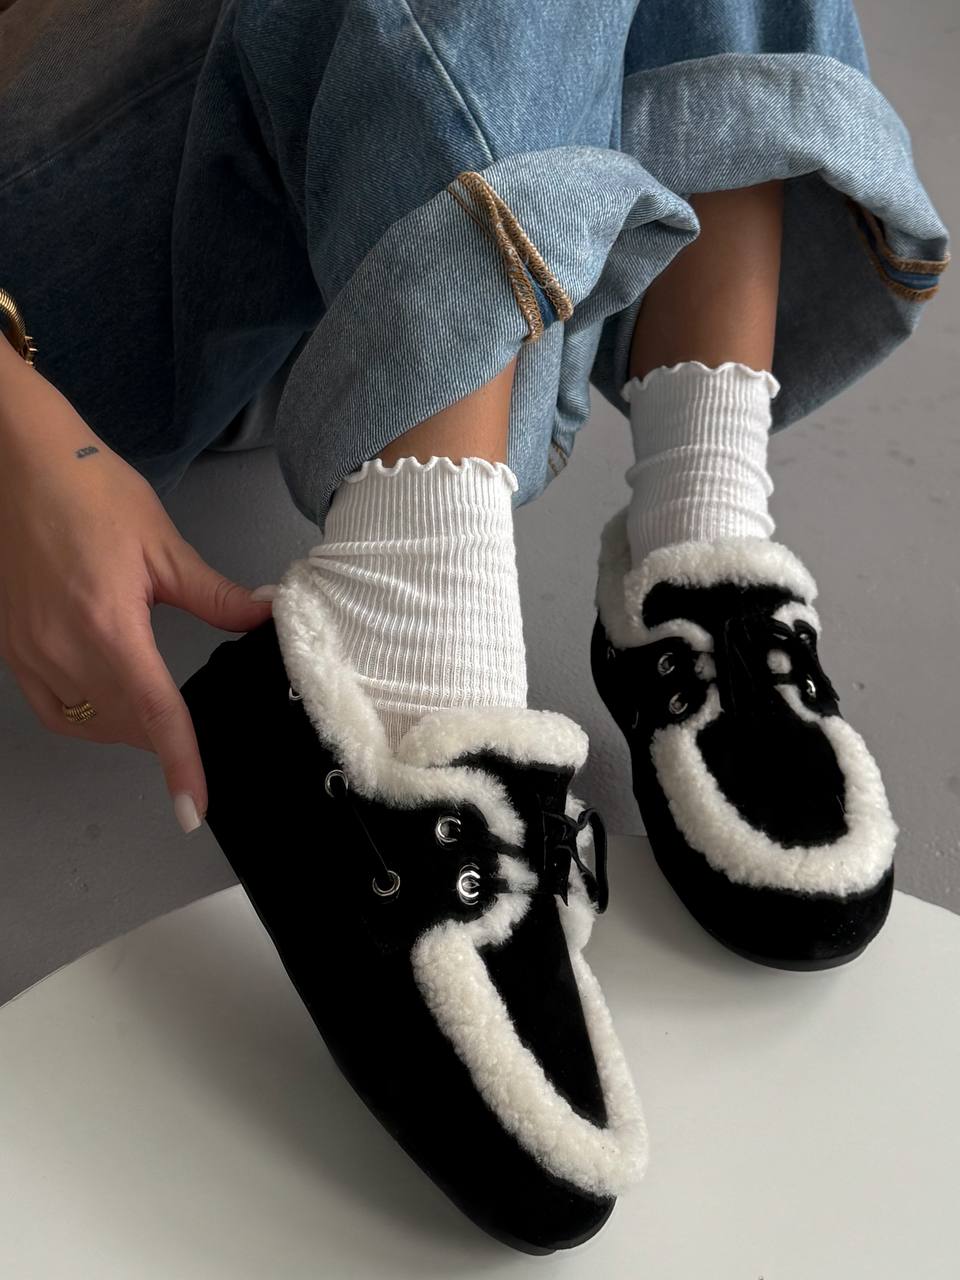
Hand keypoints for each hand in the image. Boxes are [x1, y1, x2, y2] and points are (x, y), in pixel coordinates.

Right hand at [0, 348, 273, 830]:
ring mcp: (30, 652)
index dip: (180, 764)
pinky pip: (53, 707)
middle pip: (123, 725)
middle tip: (197, 730)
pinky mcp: (13, 647)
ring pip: (88, 722)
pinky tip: (111, 699)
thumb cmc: (89, 492)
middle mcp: (61, 648)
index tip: (192, 807)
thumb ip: (214, 595)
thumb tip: (262, 617)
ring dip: (127, 729)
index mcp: (106, 626)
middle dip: (162, 737)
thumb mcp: (163, 545)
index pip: (154, 714)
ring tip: (159, 713)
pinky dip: (87, 716)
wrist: (20, 463)